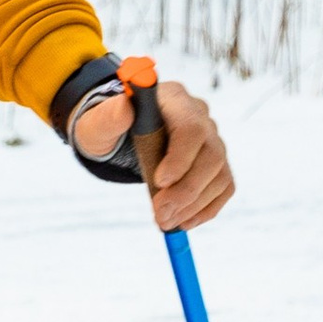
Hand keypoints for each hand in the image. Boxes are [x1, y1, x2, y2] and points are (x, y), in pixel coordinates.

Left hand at [73, 71, 232, 229]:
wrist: (119, 138)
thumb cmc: (109, 129)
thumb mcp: (99, 123)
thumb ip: (109, 117)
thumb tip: (125, 108)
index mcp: (174, 99)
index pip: (191, 128)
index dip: (181, 158)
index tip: (159, 182)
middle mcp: (200, 117)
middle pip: (212, 155)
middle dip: (187, 190)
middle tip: (160, 214)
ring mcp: (211, 140)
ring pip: (220, 175)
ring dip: (194, 205)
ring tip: (166, 221)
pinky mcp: (214, 163)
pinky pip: (223, 188)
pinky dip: (205, 209)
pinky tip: (183, 221)